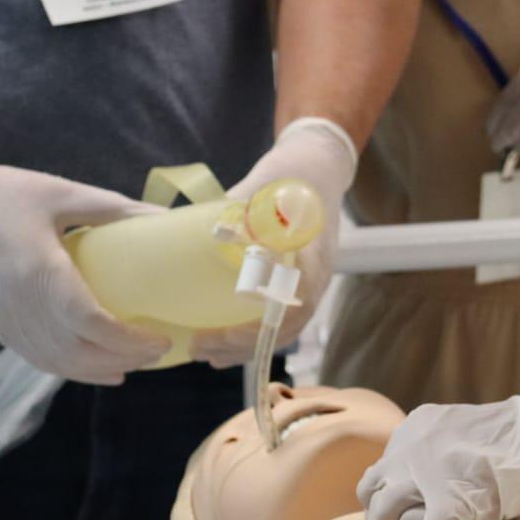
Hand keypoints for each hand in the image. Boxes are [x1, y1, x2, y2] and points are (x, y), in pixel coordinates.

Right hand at [0, 146, 170, 384]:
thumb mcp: (59, 192)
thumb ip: (112, 208)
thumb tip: (163, 219)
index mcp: (40, 272)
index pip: (91, 322)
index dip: (129, 340)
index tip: (160, 337)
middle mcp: (22, 306)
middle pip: (82, 352)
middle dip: (126, 357)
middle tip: (160, 350)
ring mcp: (7, 322)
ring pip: (62, 363)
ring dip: (103, 370)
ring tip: (137, 362)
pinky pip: (41, 360)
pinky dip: (75, 371)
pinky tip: (102, 370)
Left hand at [189, 118, 357, 367]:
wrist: (317, 165)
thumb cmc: (292, 175)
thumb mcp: (267, 187)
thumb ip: (244, 209)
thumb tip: (215, 232)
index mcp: (312, 259)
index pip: (292, 309)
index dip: (260, 329)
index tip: (225, 333)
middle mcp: (314, 279)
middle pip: (282, 329)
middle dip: (242, 347)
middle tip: (202, 349)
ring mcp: (307, 284)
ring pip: (278, 330)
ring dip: (243, 347)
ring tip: (206, 354)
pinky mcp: (294, 284)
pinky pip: (276, 320)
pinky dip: (250, 336)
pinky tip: (222, 344)